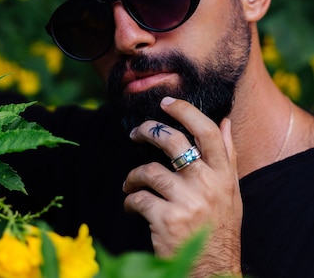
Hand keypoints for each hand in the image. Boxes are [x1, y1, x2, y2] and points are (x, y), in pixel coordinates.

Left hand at [123, 97, 242, 277]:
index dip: (185, 111)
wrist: (212, 272)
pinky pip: (139, 198)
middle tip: (136, 132)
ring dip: (134, 175)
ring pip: (150, 170)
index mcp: (223, 176)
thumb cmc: (220, 229)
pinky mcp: (166, 221)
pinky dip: (130, 200)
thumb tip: (226, 121)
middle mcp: (207, 185)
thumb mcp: (231, 193)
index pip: (207, 131)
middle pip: (174, 142)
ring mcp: (187, 202)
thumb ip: (228, 156)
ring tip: (131, 183)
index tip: (166, 102)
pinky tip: (132, 205)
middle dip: (149, 130)